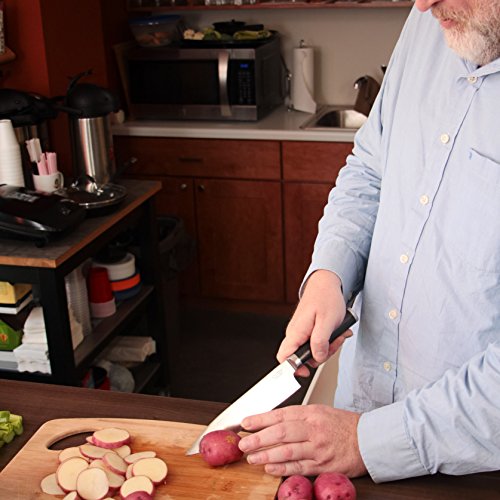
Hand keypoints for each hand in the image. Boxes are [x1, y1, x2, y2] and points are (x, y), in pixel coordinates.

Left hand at [239, 404, 366, 477]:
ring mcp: (318, 448)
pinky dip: (282, 469)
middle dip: (259, 438)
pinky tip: (269, 469)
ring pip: (287, 451)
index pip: (281, 414)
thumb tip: (272, 422)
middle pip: (281, 433)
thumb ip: (298, 416)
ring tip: (252, 457)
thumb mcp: (320, 411)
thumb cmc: (343, 425)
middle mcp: (313, 429)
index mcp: (311, 413)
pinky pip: (298, 467)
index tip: (246, 423)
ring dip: (266, 455)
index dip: (261, 419)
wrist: (368, 439)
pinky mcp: (322, 465)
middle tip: (243, 442)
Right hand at [278, 270, 349, 376]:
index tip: (305, 372)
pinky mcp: (308, 329)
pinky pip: (316, 341)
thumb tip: (317, 358)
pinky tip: (335, 331)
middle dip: (322, 354)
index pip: (284, 358)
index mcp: (296, 332)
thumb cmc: (326, 298)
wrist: (326, 282)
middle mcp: (295, 333)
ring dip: (328, 345)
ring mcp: (301, 331)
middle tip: (334, 343)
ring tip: (337, 334)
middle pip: (303, 356)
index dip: (292, 369)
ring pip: (312, 349)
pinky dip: (328, 339)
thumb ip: (321, 342)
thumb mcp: (327, 322)